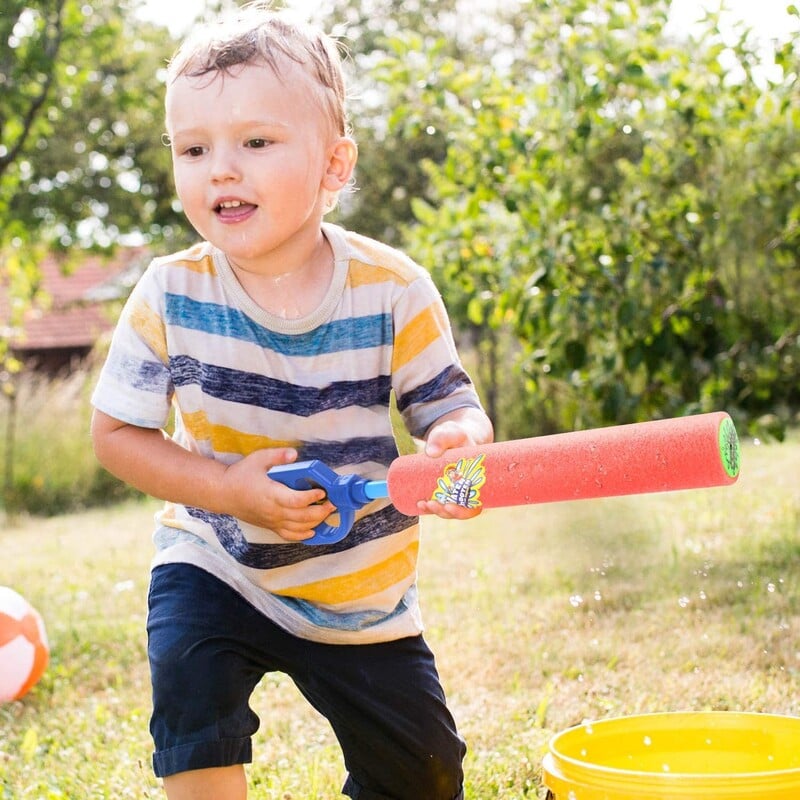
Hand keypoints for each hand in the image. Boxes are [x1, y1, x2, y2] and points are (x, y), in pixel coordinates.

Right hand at [220, 448, 335, 540]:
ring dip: (316, 522)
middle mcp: (273, 511)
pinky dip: (303, 535)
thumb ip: (277, 456)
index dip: (312, 497)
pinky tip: (313, 530)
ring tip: (327, 513)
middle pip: (303, 517)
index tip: (322, 491)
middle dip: (321, 511)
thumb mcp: (258, 459)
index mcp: (271, 494)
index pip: (296, 501)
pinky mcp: (270, 526)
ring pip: (299, 528)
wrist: (223, 493)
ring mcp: (272, 521)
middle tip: (332, 503)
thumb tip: (294, 454)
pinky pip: (289, 536)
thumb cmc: (241, 475)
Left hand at [418, 407, 493, 520]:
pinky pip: (439, 503)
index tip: (449, 506)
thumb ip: (443, 438)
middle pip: (460, 511)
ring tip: (423, 504)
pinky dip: (430, 507)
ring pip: (449, 509)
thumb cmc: (458, 436)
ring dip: (436, 511)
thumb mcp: (453, 433)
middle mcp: (468, 490)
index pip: (475, 506)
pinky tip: (419, 504)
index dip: (463, 511)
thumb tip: (431, 453)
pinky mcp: (445, 490)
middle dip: (446, 512)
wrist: (455, 436)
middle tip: (432, 504)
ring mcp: (456, 491)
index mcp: (478, 482)